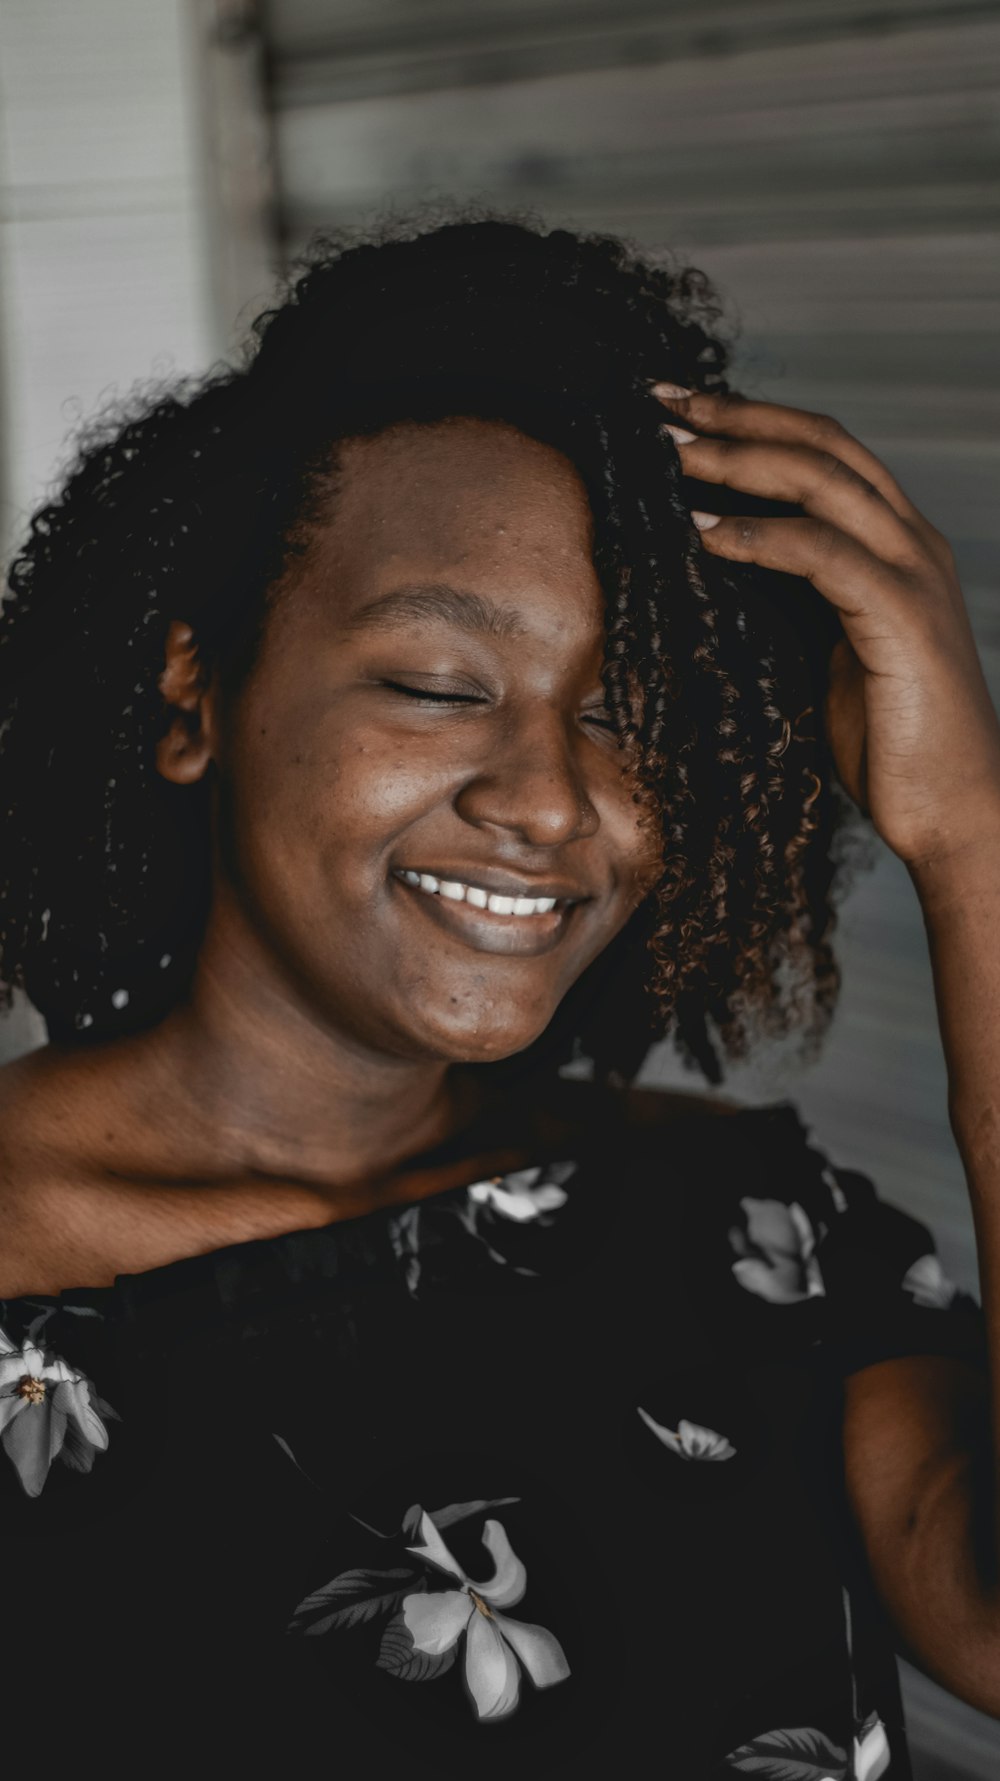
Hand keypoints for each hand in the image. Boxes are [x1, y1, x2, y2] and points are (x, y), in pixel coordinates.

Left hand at [652, 386, 999, 869]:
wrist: (954, 808)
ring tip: (673, 455)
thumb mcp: (827, 653)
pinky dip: (759, 536)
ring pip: (823, 481)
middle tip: (662, 406)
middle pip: (822, 444)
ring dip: (739, 460)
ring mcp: (914, 573)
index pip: (825, 452)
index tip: (681, 409)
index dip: (754, 420)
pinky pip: (823, 554)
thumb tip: (714, 567)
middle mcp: (913, 541)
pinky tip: (706, 534)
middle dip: (737, 416)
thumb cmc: (889, 740)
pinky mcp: (904, 616)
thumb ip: (791, 601)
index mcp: (896, 544)